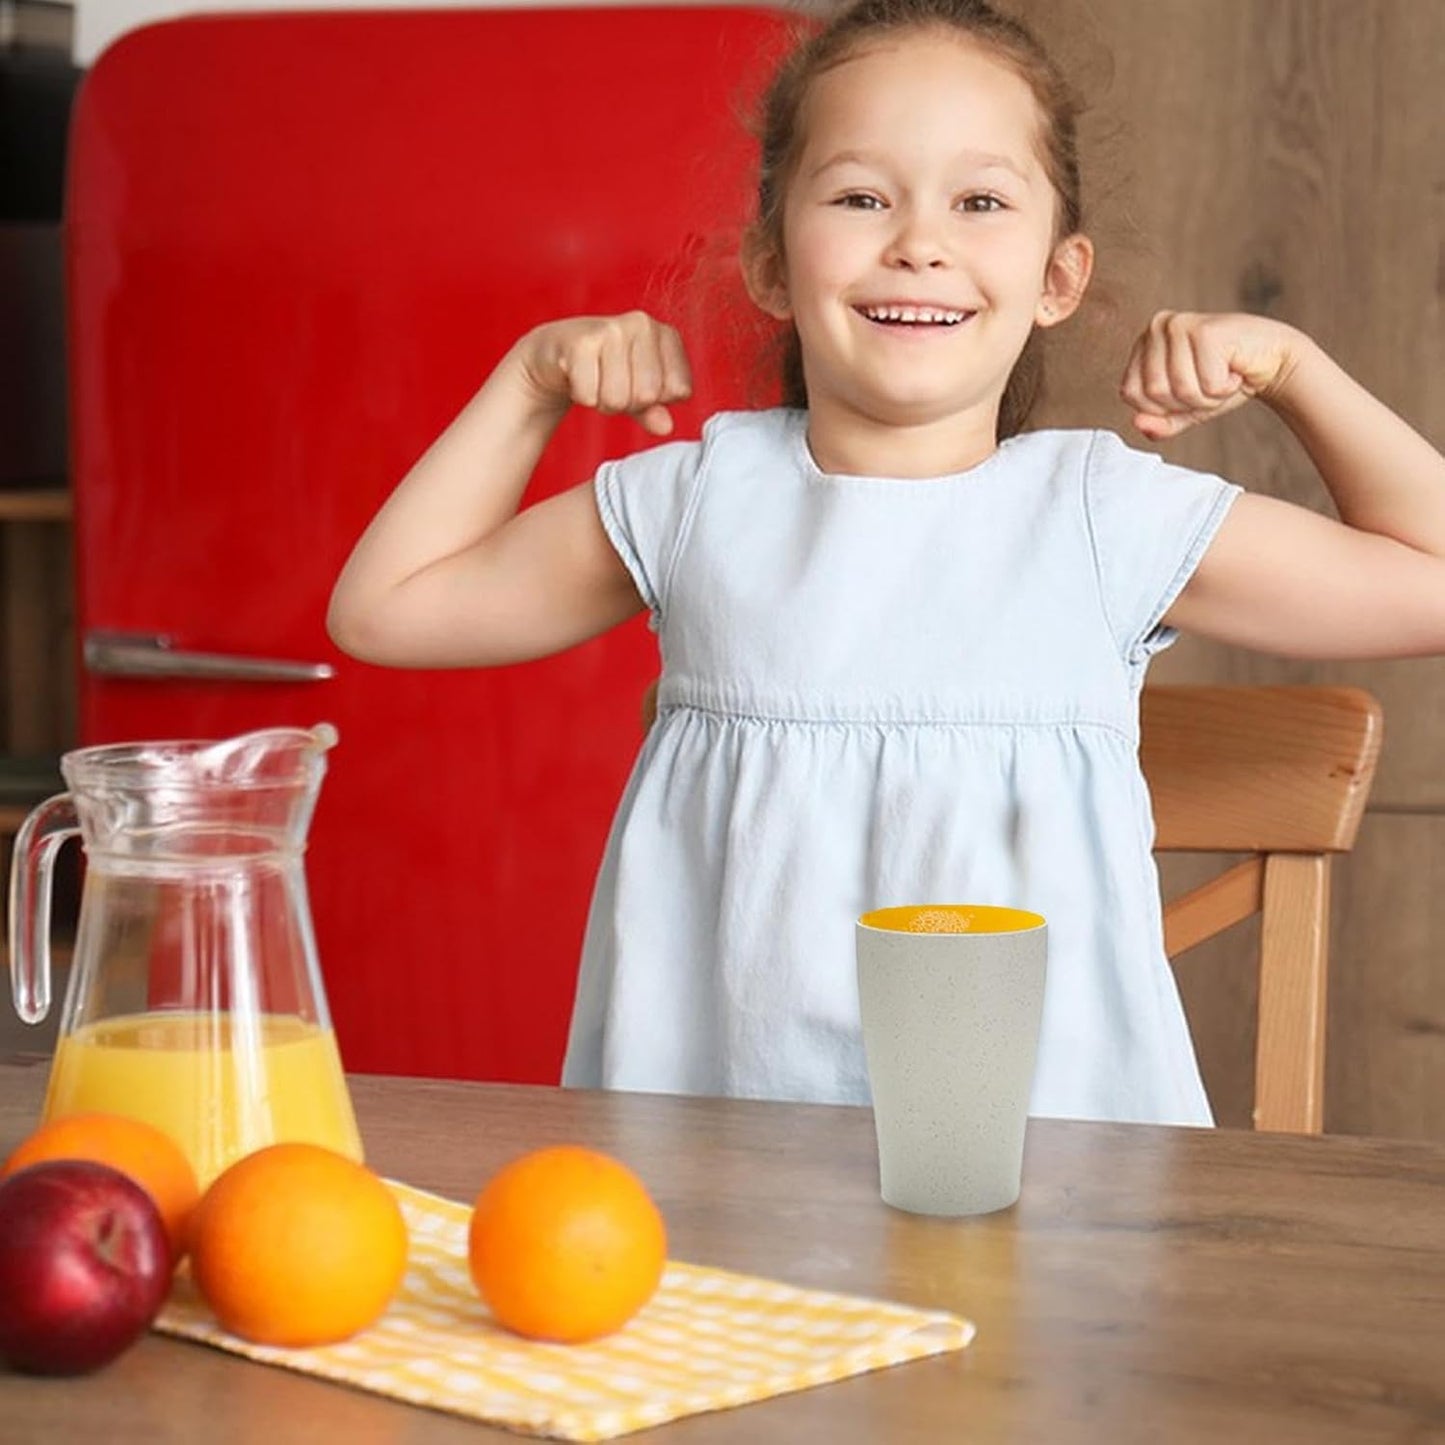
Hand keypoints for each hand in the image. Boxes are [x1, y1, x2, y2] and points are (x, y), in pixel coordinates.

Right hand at [512, 312, 692, 436]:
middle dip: (627, 402)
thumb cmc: (605, 369)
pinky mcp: (580, 342)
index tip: (639, 384)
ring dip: (603, 401)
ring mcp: (612, 330)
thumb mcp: (638, 390)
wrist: (556, 353)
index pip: (680, 390)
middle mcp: (643, 325)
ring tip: (596, 379)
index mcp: (666, 335)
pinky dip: (583, 396)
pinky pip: (589, 396)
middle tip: (612, 383)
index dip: (657, 400)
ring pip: (617, 399)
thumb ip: (655, 409)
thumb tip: (665, 426)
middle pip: (647, 396)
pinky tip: (579, 376)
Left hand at [1120, 311, 1304, 440]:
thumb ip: (1159, 422)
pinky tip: (1234, 369)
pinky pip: (1206, 384)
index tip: (1189, 389)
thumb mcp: (1184, 409)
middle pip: (1154, 393)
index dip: (1163, 406)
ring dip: (1208, 395)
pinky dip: (1224, 387)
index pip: (1131, 394)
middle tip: (1210, 383)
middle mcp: (1156, 326)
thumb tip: (1137, 424)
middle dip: (1188, 401)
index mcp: (1143, 343)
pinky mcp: (1205, 330)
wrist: (1272, 359)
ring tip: (1223, 376)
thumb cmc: (1224, 380)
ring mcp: (1179, 324)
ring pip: (1180, 389)